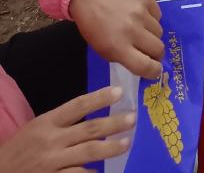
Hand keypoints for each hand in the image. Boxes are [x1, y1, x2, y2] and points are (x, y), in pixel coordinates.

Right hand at [0, 86, 133, 172]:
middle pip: (89, 128)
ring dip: (110, 147)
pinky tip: (104, 171)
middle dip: (114, 123)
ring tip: (126, 142)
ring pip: (89, 152)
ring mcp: (53, 162)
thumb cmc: (17, 150)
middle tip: (132, 118)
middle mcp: (51, 140)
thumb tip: (90, 114)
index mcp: (47, 122)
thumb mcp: (36, 128)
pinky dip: (92, 172)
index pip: (78, 105)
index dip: (100, 98)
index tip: (119, 91)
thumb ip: (60, 123)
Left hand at [70, 0, 162, 80]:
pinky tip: (141, 18)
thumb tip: (148, 65)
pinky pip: (158, 15)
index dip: (154, 71)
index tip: (155, 71)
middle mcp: (132, 30)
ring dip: (153, 36)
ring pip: (160, 32)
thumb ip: (127, 60)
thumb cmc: (96, 31)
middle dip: (156, 54)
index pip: (146, 65)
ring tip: (141, 32)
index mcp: (118, 47)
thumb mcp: (106, 52)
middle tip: (150, 52)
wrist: (93, 1)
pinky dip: (153, 20)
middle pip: (158, 49)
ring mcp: (140, 12)